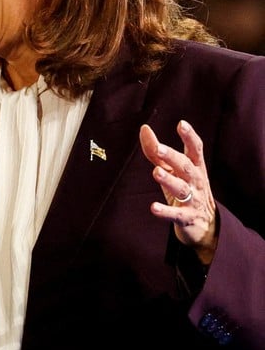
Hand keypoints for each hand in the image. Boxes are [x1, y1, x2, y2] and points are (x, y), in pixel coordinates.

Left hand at [139, 121, 217, 263]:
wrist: (205, 225)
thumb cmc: (186, 189)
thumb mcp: (173, 169)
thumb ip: (156, 151)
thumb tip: (144, 128)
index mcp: (195, 167)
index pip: (195, 149)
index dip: (189, 136)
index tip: (182, 124)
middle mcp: (196, 181)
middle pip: (186, 167)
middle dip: (173, 157)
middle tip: (159, 148)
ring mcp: (193, 200)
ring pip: (181, 188)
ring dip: (169, 180)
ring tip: (156, 172)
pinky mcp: (187, 217)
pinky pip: (175, 214)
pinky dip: (165, 211)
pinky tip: (153, 208)